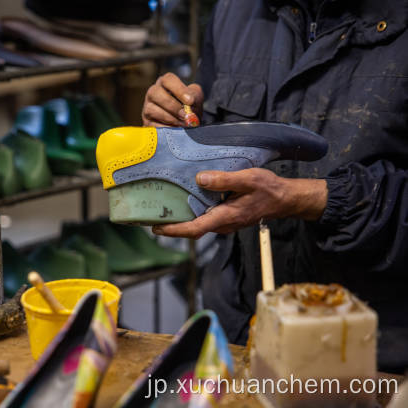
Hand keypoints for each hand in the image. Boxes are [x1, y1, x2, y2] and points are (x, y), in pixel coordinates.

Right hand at [142, 73, 203, 126]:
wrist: (185, 125)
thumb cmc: (189, 108)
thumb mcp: (195, 99)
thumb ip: (195, 96)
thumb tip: (189, 101)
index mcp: (165, 84)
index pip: (168, 80)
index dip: (179, 89)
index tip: (190, 101)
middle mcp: (153, 93)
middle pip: (155, 92)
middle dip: (172, 105)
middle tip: (185, 115)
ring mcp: (147, 108)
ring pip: (151, 109)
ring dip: (169, 118)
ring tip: (182, 124)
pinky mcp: (147, 122)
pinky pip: (152, 124)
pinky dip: (165, 128)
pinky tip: (175, 130)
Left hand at [152, 168, 327, 238]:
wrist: (286, 199)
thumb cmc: (269, 189)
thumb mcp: (248, 179)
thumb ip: (224, 180)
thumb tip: (201, 179)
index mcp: (226, 217)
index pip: (195, 229)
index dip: (174, 230)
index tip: (156, 228)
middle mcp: (222, 224)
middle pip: (192, 229)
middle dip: (171, 225)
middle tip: (150, 217)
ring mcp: (224, 222)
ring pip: (198, 224)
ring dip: (181, 220)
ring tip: (161, 209)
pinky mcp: (226, 217)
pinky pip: (205, 218)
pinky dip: (192, 213)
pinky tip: (184, 202)